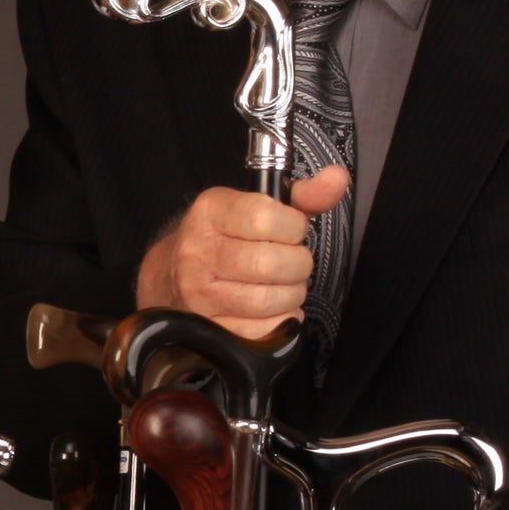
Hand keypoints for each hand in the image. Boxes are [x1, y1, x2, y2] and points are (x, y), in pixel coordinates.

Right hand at [133, 164, 349, 337]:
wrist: (171, 275)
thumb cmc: (225, 238)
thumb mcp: (256, 207)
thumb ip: (302, 195)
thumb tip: (337, 179)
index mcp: (211, 212)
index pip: (266, 218)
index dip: (293, 227)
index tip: (291, 230)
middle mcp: (199, 251)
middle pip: (270, 263)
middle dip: (297, 264)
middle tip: (292, 261)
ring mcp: (199, 293)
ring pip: (269, 300)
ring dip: (291, 294)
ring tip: (284, 283)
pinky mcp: (210, 327)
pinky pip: (262, 330)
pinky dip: (280, 320)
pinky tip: (273, 307)